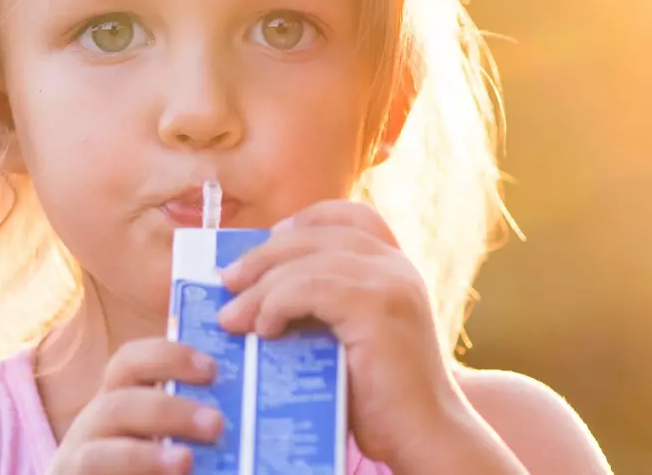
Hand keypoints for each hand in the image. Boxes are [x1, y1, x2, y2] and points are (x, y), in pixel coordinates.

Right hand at [47, 338, 224, 474]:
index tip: (211, 369)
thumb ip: (192, 417)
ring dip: (146, 457)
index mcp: (119, 399)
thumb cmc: (152, 459)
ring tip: (186, 462)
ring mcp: (80, 462)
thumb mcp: (166, 430)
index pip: (130, 362)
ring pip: (98, 455)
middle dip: (167, 412)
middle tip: (215, 424)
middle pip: (118, 406)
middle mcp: (93, 427)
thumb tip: (241, 408)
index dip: (168, 358)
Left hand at [216, 200, 464, 466]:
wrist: (424, 435)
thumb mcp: (348, 334)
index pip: (350, 216)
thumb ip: (320, 304)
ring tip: (233, 319)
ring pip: (304, 262)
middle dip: (263, 256)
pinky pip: (308, 288)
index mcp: (395, 266)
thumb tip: (252, 290)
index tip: (269, 238)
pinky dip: (276, 303)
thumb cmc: (378, 394)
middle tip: (227, 282)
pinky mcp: (377, 307)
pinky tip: (263, 328)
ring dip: (259, 288)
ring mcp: (389, 282)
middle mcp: (396, 265)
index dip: (305, 220)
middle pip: (316, 235)